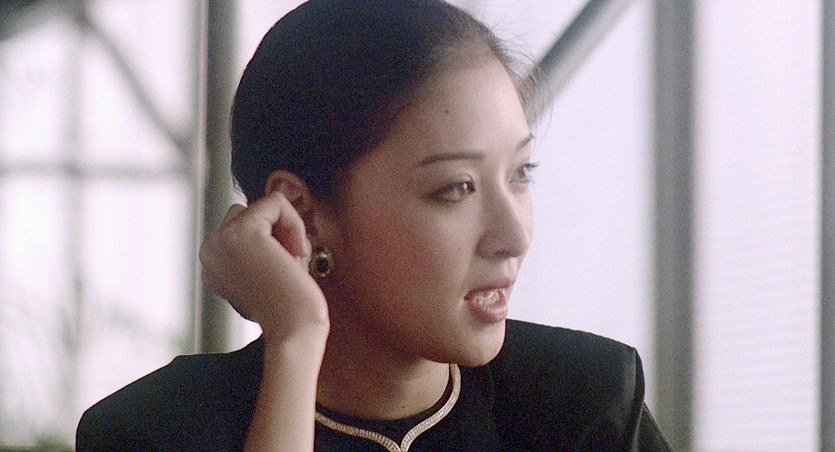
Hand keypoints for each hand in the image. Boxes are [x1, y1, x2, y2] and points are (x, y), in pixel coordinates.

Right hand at [200, 191, 329, 343]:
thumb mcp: (263, 274)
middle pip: (252, 212)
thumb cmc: (288, 310)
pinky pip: (276, 202)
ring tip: (290, 262)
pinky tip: (295, 254)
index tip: (280, 273)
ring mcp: (222, 239)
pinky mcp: (242, 231)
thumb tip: (272, 217)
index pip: (245, 225)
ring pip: (264, 206)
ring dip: (287, 229)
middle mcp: (210, 250)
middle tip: (287, 266)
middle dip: (278, 232)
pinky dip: (295, 223)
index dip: (273, 242)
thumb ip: (257, 249)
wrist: (293, 330)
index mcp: (212, 262)